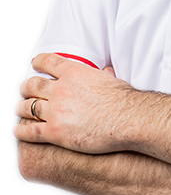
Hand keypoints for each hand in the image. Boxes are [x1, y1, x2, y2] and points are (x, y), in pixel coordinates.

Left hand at [12, 54, 131, 153]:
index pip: (48, 62)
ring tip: (19, 109)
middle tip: (25, 90)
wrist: (127, 119)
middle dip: (26, 88)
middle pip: (32, 85)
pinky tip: (18, 130)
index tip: (35, 65)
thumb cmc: (123, 101)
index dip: (38, 63)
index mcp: (74, 73)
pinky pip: (30, 131)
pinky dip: (21, 131)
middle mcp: (61, 90)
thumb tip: (106, 71)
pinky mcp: (55, 132)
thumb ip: (103, 75)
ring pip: (27, 107)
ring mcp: (56, 111)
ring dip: (20, 108)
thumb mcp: (112, 79)